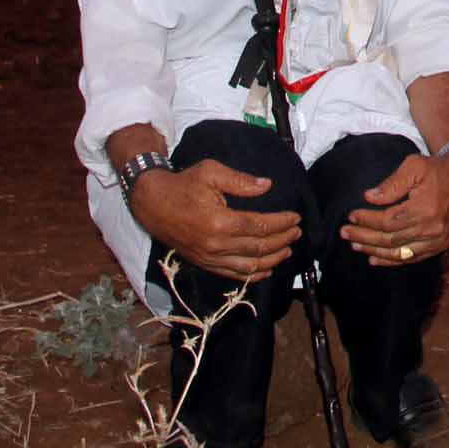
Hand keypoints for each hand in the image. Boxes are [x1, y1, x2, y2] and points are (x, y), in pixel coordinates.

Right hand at [129, 160, 301, 282]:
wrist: (152, 203)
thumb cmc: (182, 185)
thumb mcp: (211, 172)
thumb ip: (241, 180)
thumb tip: (267, 185)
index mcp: (219, 221)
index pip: (260, 226)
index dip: (281, 223)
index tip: (295, 218)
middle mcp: (215, 244)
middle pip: (258, 247)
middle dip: (282, 240)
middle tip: (296, 232)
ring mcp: (209, 257)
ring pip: (249, 266)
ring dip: (272, 260)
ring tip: (287, 250)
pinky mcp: (203, 263)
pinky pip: (233, 275)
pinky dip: (252, 275)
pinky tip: (266, 270)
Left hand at [342, 150, 448, 266]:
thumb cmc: (438, 169)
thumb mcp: (414, 166)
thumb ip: (391, 184)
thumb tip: (369, 197)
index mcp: (424, 209)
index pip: (387, 221)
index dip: (367, 220)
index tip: (351, 215)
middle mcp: (431, 229)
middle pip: (390, 239)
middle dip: (364, 237)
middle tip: (344, 233)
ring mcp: (437, 240)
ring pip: (399, 253)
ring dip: (374, 251)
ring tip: (356, 245)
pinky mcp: (441, 245)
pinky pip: (413, 258)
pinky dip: (392, 261)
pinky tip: (375, 259)